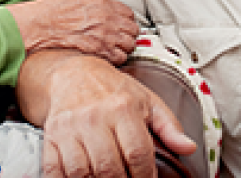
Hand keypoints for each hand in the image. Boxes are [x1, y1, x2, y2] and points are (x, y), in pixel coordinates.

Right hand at [7, 0, 138, 64]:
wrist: (40, 26)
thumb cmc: (53, 9)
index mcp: (103, 3)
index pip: (128, 13)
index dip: (126, 19)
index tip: (121, 23)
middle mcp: (107, 20)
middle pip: (133, 30)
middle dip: (128, 33)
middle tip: (121, 36)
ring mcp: (105, 36)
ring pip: (130, 45)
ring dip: (125, 47)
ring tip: (117, 47)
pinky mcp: (99, 51)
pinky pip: (120, 58)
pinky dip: (118, 58)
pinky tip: (110, 56)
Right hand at [17, 52, 195, 177]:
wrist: (72, 73)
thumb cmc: (112, 90)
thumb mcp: (146, 101)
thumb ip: (169, 126)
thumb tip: (188, 147)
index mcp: (122, 107)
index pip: (138, 154)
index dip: (145, 176)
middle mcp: (95, 117)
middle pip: (109, 168)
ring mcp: (70, 128)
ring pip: (81, 173)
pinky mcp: (51, 136)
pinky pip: (54, 170)